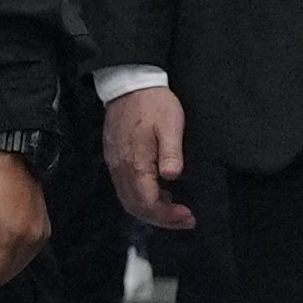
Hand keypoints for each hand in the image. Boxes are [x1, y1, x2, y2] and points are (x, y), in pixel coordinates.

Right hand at [105, 82, 195, 232]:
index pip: (147, 203)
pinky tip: (160, 194)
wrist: (130, 82)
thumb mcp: (170, 124)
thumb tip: (172, 176)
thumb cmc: (153, 102)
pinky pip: (125, 189)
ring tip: (175, 210)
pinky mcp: (115, 159)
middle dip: (161, 219)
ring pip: (129, 200)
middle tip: (185, 219)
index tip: (188, 216)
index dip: (167, 215)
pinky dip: (142, 199)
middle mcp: (121, 169)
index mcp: (135, 163)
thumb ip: (171, 152)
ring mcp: (115, 165)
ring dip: (151, 211)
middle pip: (135, 207)